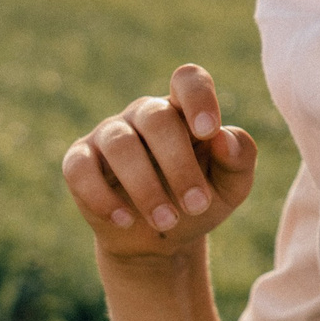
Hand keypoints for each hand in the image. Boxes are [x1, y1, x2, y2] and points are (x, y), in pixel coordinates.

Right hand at [61, 64, 257, 260]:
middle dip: (179, 165)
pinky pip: (79, 168)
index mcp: (184, 111)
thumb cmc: (197, 201)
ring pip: (120, 144)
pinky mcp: (80, 162)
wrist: (160, 240)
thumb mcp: (231, 186)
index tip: (209, 131)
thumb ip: (240, 157)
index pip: (188, 80)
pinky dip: (100, 196)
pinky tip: (124, 220)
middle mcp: (145, 115)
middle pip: (157, 119)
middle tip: (197, 206)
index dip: (198, 98)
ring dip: (145, 187)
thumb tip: (222, 139)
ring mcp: (109, 135)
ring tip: (166, 221)